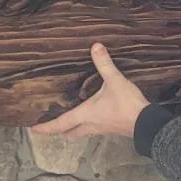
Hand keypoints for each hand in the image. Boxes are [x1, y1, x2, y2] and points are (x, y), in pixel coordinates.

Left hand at [30, 42, 147, 139]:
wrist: (147, 124)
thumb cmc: (127, 105)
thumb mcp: (114, 81)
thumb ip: (104, 64)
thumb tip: (95, 47)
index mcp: (85, 115)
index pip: (59, 124)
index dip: (45, 127)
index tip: (33, 129)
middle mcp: (90, 125)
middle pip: (68, 133)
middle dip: (58, 131)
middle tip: (50, 125)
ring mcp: (101, 130)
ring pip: (81, 133)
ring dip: (73, 129)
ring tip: (68, 119)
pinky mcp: (111, 129)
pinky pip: (93, 130)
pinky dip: (87, 125)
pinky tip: (91, 116)